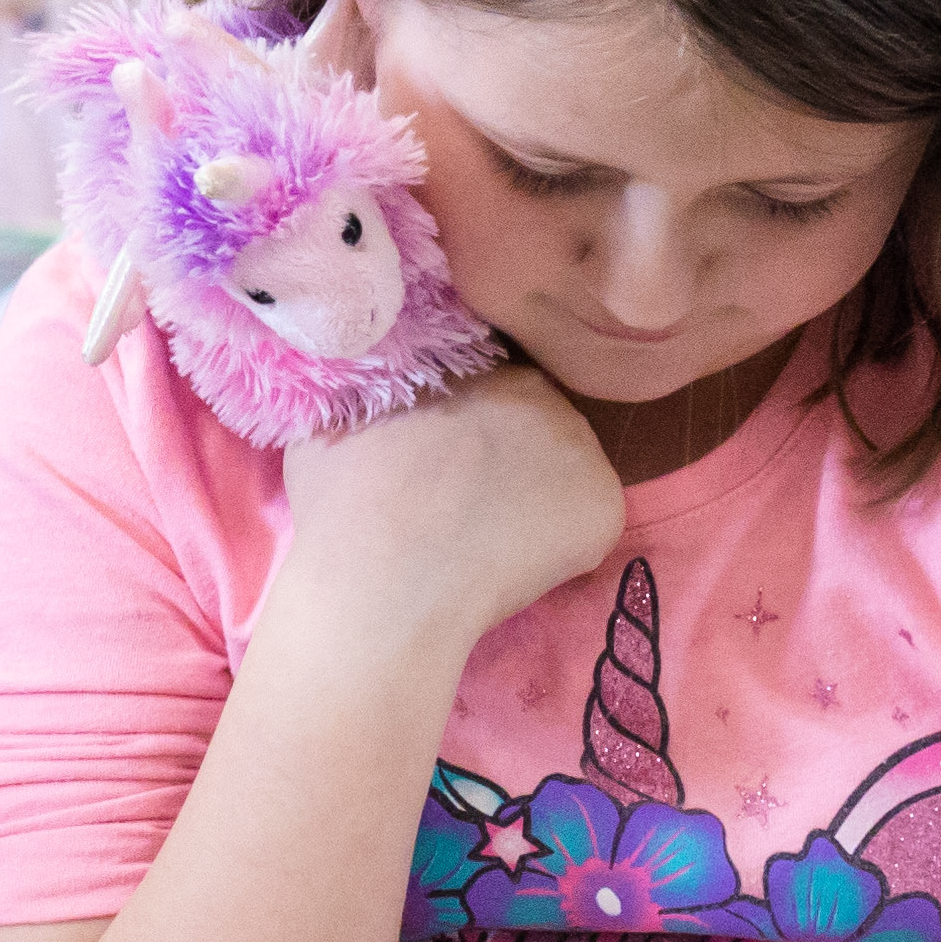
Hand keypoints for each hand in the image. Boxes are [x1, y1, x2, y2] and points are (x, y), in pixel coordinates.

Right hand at [268, 355, 623, 668]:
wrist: (382, 580)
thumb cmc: (343, 500)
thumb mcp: (335, 413)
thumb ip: (372, 391)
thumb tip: (372, 389)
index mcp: (470, 361)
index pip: (483, 385)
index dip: (462, 424)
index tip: (438, 457)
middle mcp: (538, 391)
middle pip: (530, 422)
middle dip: (505, 452)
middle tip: (461, 499)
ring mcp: (581, 448)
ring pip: (560, 472)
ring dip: (535, 495)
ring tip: (484, 538)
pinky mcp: (605, 507)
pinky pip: (584, 525)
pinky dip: (559, 546)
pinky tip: (510, 567)